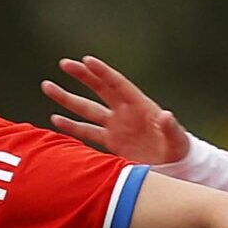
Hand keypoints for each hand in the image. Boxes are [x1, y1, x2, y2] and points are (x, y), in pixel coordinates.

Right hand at [41, 56, 190, 164]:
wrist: (174, 167)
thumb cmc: (179, 149)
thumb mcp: (177, 139)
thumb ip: (171, 128)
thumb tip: (166, 115)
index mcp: (140, 106)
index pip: (117, 84)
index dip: (102, 72)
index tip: (86, 60)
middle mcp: (124, 112)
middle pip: (99, 89)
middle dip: (82, 76)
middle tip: (64, 64)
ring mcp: (116, 126)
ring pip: (87, 110)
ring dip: (68, 99)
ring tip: (48, 86)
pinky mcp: (111, 142)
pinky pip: (87, 132)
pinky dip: (72, 127)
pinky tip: (55, 119)